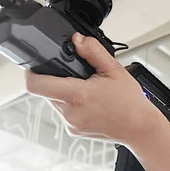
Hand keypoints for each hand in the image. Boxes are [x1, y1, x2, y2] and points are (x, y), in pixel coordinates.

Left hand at [25, 33, 161, 144]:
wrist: (139, 128)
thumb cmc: (130, 102)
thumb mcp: (114, 69)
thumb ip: (93, 51)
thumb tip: (77, 40)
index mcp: (78, 95)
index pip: (36, 85)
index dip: (31, 74)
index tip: (34, 67)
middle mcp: (71, 112)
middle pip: (46, 91)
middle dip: (56, 80)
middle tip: (76, 77)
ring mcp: (71, 124)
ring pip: (55, 101)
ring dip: (64, 93)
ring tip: (87, 90)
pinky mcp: (74, 131)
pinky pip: (64, 113)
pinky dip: (72, 105)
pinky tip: (90, 103)